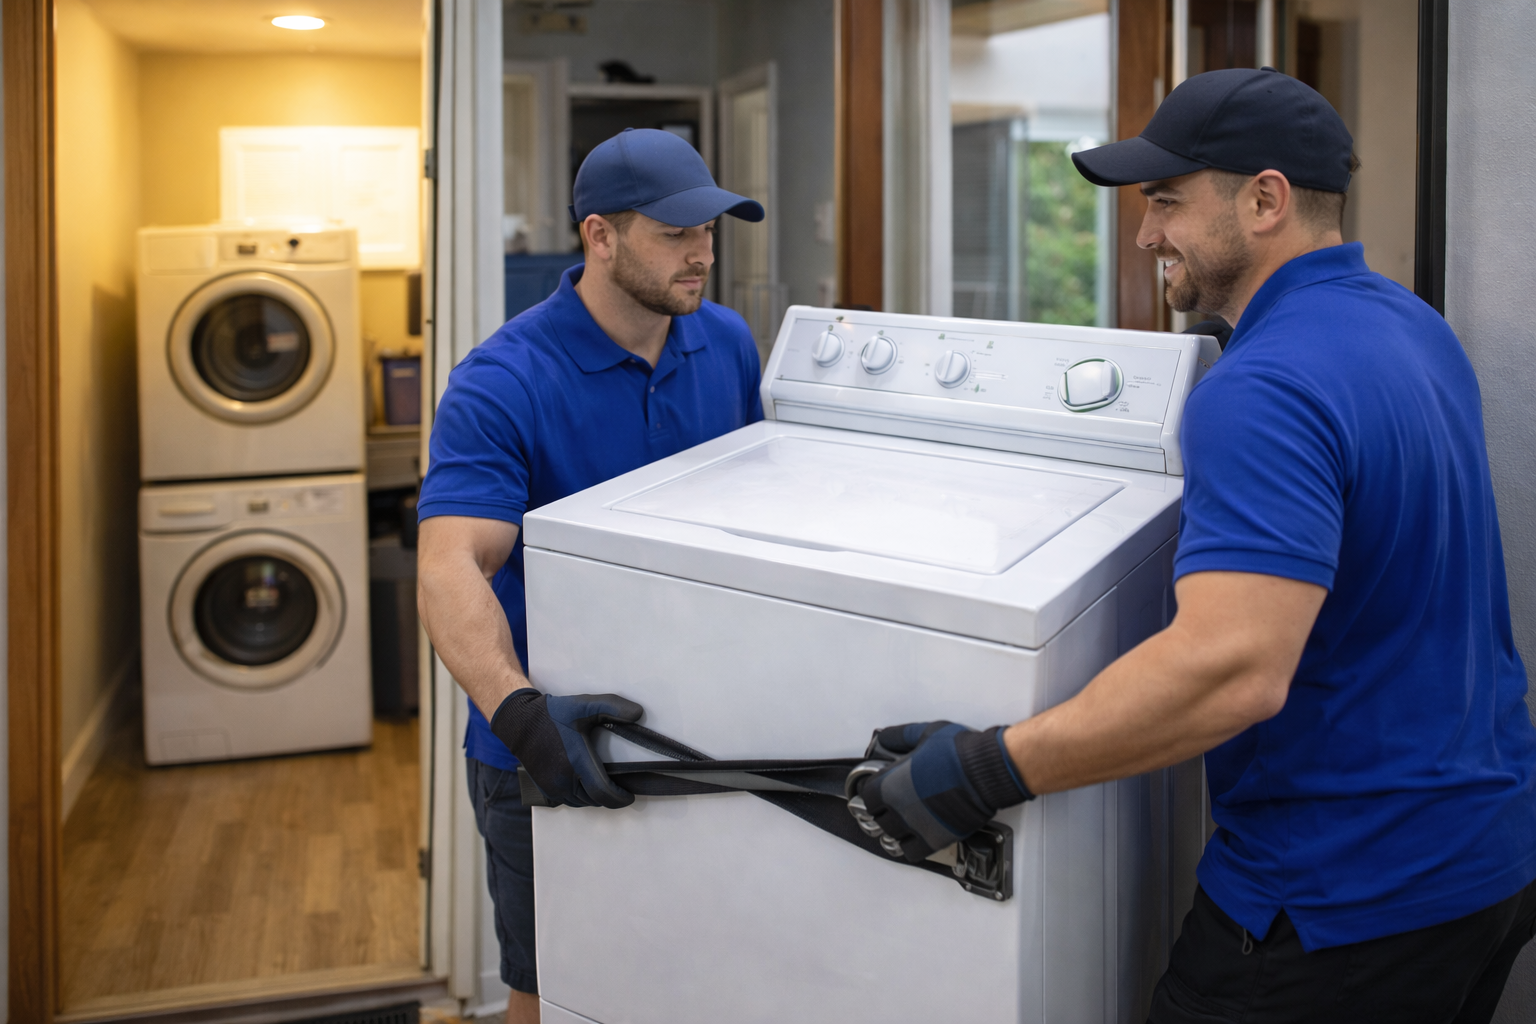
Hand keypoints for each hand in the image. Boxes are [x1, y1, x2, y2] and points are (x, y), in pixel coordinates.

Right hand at [489, 689, 643, 807]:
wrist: (520, 722)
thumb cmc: (553, 715)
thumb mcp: (584, 705)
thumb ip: (612, 706)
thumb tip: (638, 713)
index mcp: (577, 761)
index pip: (603, 793)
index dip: (620, 798)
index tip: (630, 795)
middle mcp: (564, 779)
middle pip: (594, 800)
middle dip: (609, 797)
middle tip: (620, 787)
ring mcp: (553, 787)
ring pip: (581, 803)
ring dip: (595, 798)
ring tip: (604, 785)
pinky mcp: (545, 789)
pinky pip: (568, 801)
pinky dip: (580, 797)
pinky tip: (585, 784)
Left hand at [856, 721, 1032, 861]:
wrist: (985, 771)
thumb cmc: (958, 752)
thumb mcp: (924, 734)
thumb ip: (900, 737)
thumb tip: (885, 738)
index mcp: (890, 783)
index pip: (867, 797)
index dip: (873, 794)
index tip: (879, 791)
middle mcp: (898, 808)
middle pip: (877, 819)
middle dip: (883, 813)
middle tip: (892, 807)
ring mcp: (915, 826)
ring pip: (891, 838)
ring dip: (895, 831)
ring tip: (903, 824)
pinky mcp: (935, 839)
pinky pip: (912, 853)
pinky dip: (911, 847)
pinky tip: (916, 838)